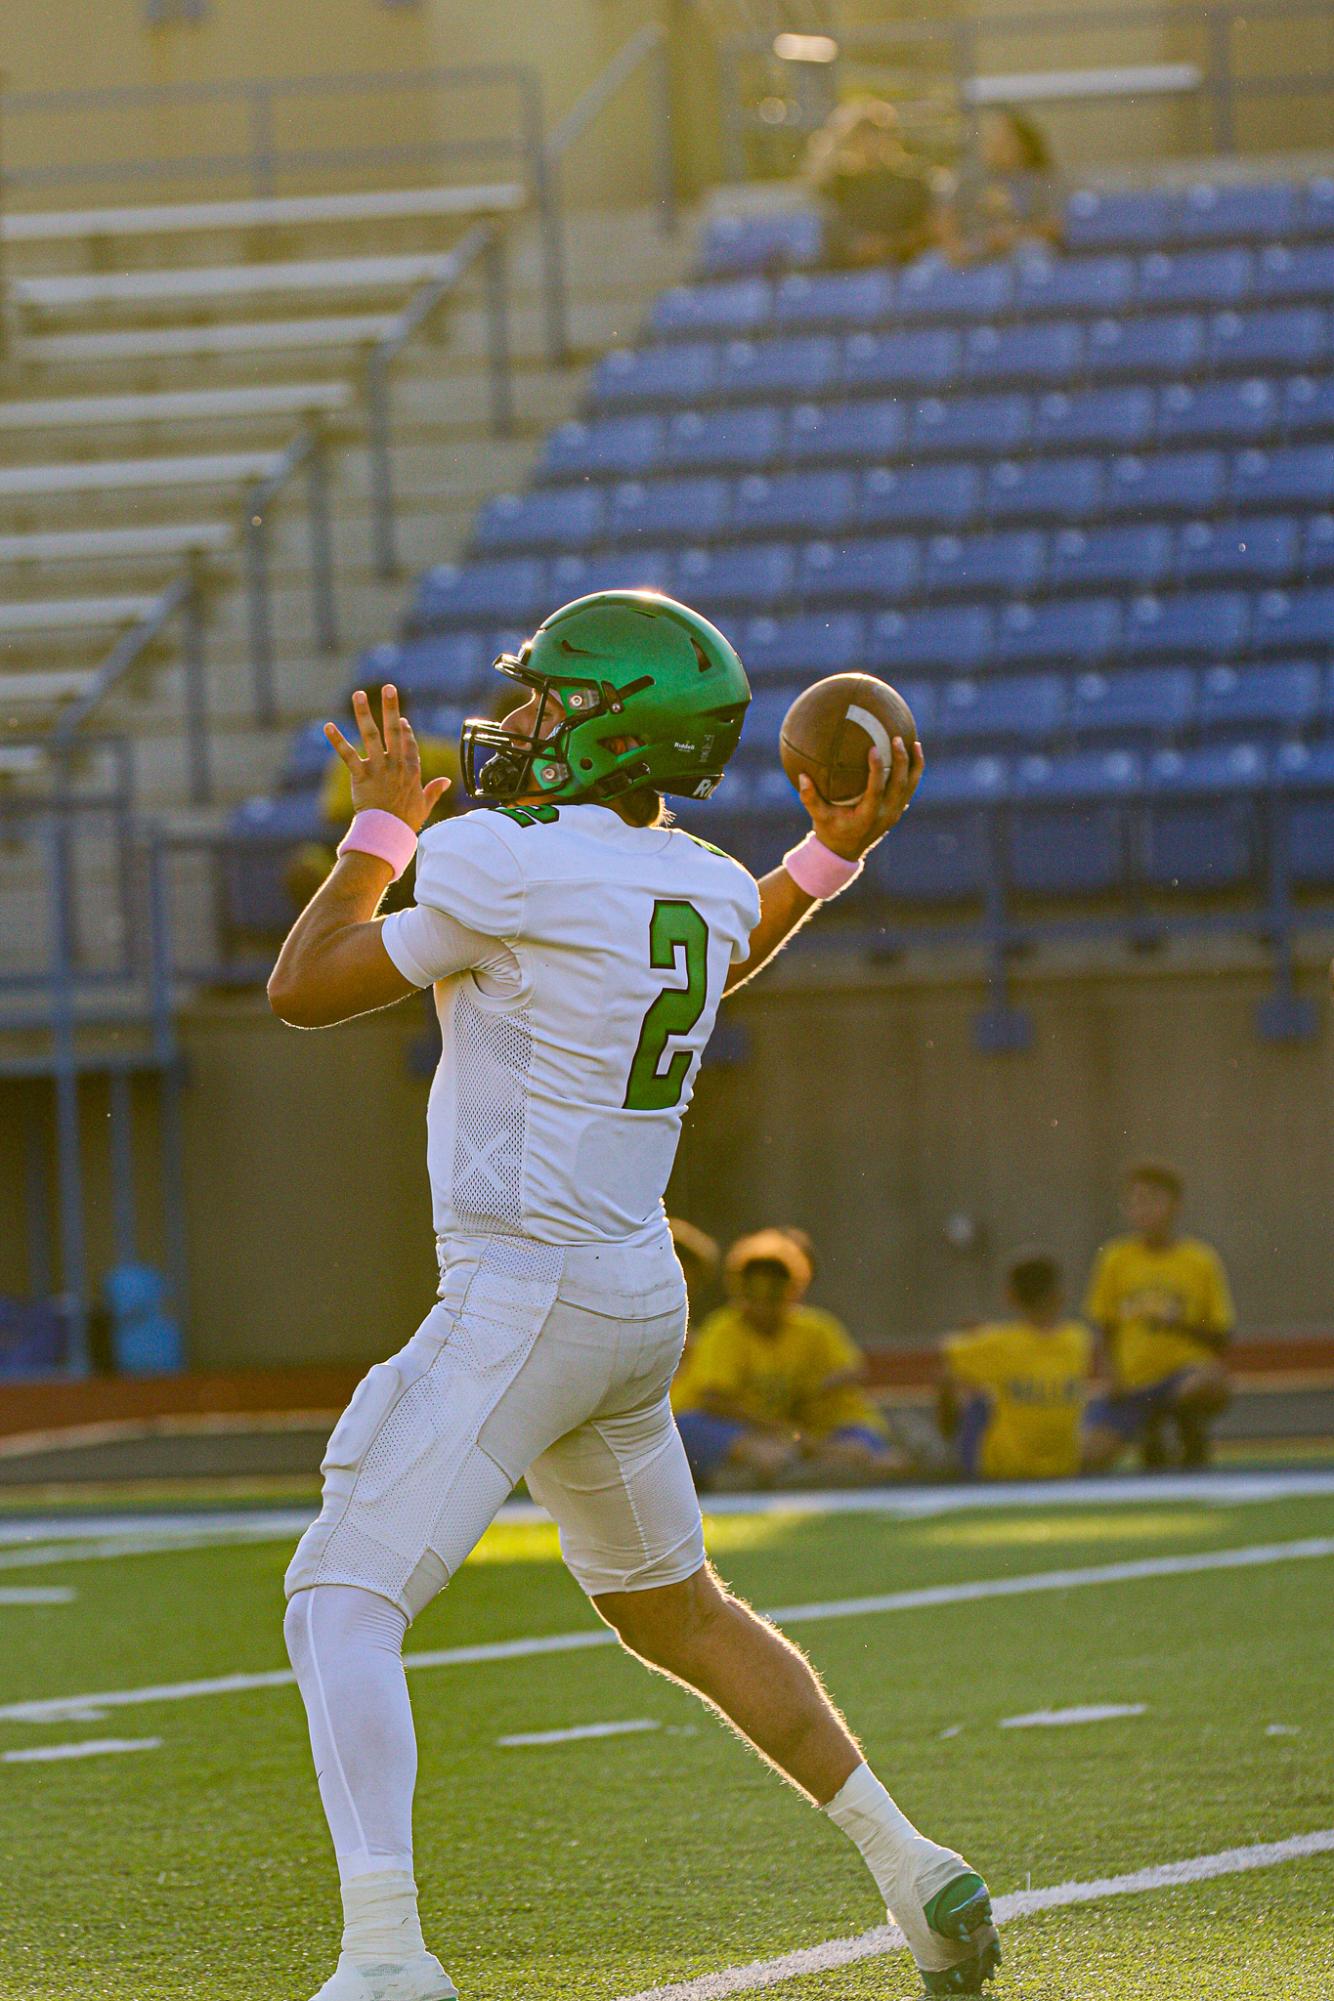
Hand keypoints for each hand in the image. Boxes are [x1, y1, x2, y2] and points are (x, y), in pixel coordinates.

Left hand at [325, 685, 450, 833]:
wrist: (388, 832)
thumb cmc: (406, 821)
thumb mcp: (424, 805)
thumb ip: (433, 790)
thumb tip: (446, 781)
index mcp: (411, 769)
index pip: (408, 743)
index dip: (405, 730)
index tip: (401, 719)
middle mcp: (395, 763)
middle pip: (394, 730)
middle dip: (391, 707)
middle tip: (388, 687)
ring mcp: (378, 766)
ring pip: (371, 735)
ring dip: (364, 713)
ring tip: (359, 694)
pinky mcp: (361, 774)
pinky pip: (348, 754)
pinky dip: (337, 740)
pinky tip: (328, 726)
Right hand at [797, 735, 924, 861]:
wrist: (845, 851)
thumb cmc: (829, 830)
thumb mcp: (818, 816)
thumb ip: (809, 798)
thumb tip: (802, 776)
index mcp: (867, 816)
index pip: (876, 790)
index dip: (876, 769)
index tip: (873, 748)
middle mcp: (885, 815)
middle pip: (899, 785)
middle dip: (901, 761)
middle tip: (897, 739)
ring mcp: (894, 813)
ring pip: (910, 786)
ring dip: (914, 765)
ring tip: (915, 742)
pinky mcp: (896, 811)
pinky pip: (909, 789)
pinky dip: (913, 772)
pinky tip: (912, 754)